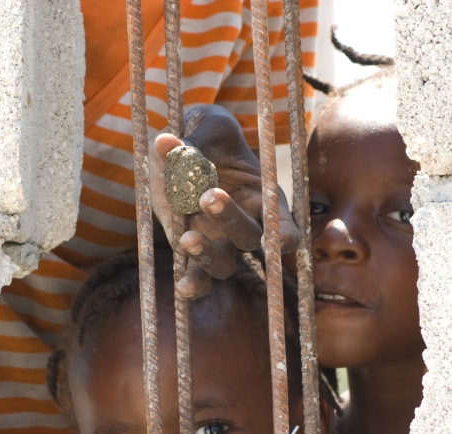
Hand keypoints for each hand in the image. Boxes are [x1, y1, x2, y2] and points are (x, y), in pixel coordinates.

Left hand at [151, 104, 298, 298]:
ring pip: (223, 265)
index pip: (284, 224)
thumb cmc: (209, 135)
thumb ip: (195, 139)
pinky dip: (192, 285)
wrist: (184, 152)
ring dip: (208, 256)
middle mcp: (246, 225)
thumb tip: (168, 144)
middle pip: (248, 237)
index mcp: (264, 197)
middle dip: (230, 219)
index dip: (284, 236)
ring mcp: (219, 242)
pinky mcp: (192, 251)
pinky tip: (182, 288)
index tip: (276, 241)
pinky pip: (198, 278)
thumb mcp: (209, 127)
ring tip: (188, 238)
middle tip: (209, 195)